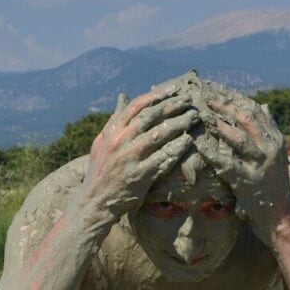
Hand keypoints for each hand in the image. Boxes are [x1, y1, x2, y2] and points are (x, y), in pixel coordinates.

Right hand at [80, 84, 198, 219]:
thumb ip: (115, 119)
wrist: (95, 201)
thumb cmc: (101, 169)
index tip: (174, 89)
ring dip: (179, 124)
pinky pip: (163, 158)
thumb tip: (123, 96)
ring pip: (159, 135)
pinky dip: (176, 148)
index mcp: (112, 131)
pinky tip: (188, 140)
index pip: (136, 106)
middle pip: (150, 117)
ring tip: (194, 117)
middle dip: (172, 106)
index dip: (156, 96)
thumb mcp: (102, 141)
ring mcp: (130, 158)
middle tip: (190, 100)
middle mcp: (120, 141)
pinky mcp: (140, 175)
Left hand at [194, 94, 289, 239]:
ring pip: (240, 138)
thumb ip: (270, 130)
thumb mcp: (277, 154)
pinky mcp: (248, 181)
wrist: (282, 216)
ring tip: (203, 113)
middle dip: (226, 106)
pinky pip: (227, 163)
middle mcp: (270, 149)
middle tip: (206, 98)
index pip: (256, 111)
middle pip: (248, 119)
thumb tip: (265, 105)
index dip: (236, 99)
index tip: (218, 90)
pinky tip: (199, 144)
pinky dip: (212, 152)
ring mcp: (260, 165)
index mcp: (275, 140)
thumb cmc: (274, 185)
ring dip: (220, 124)